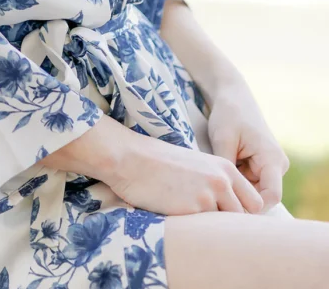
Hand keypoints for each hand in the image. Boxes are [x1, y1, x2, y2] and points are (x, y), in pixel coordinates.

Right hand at [100, 122, 265, 216]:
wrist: (131, 158)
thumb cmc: (159, 162)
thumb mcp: (196, 165)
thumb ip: (216, 181)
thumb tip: (228, 205)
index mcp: (224, 167)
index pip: (255, 201)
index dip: (244, 213)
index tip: (229, 216)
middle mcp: (222, 180)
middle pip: (246, 216)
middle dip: (232, 222)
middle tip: (211, 221)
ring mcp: (209, 195)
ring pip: (226, 225)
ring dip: (213, 226)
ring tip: (192, 217)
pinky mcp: (193, 208)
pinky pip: (205, 229)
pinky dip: (196, 228)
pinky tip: (179, 216)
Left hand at [206, 76, 290, 212]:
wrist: (232, 96)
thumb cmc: (228, 114)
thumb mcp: (223, 140)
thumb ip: (227, 169)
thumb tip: (224, 195)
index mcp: (272, 159)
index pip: (271, 197)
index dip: (251, 208)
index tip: (226, 209)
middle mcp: (277, 166)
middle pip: (261, 198)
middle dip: (240, 201)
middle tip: (215, 201)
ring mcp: (270, 167)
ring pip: (253, 192)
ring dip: (236, 191)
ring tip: (215, 184)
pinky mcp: (261, 166)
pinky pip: (249, 183)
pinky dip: (235, 183)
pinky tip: (220, 177)